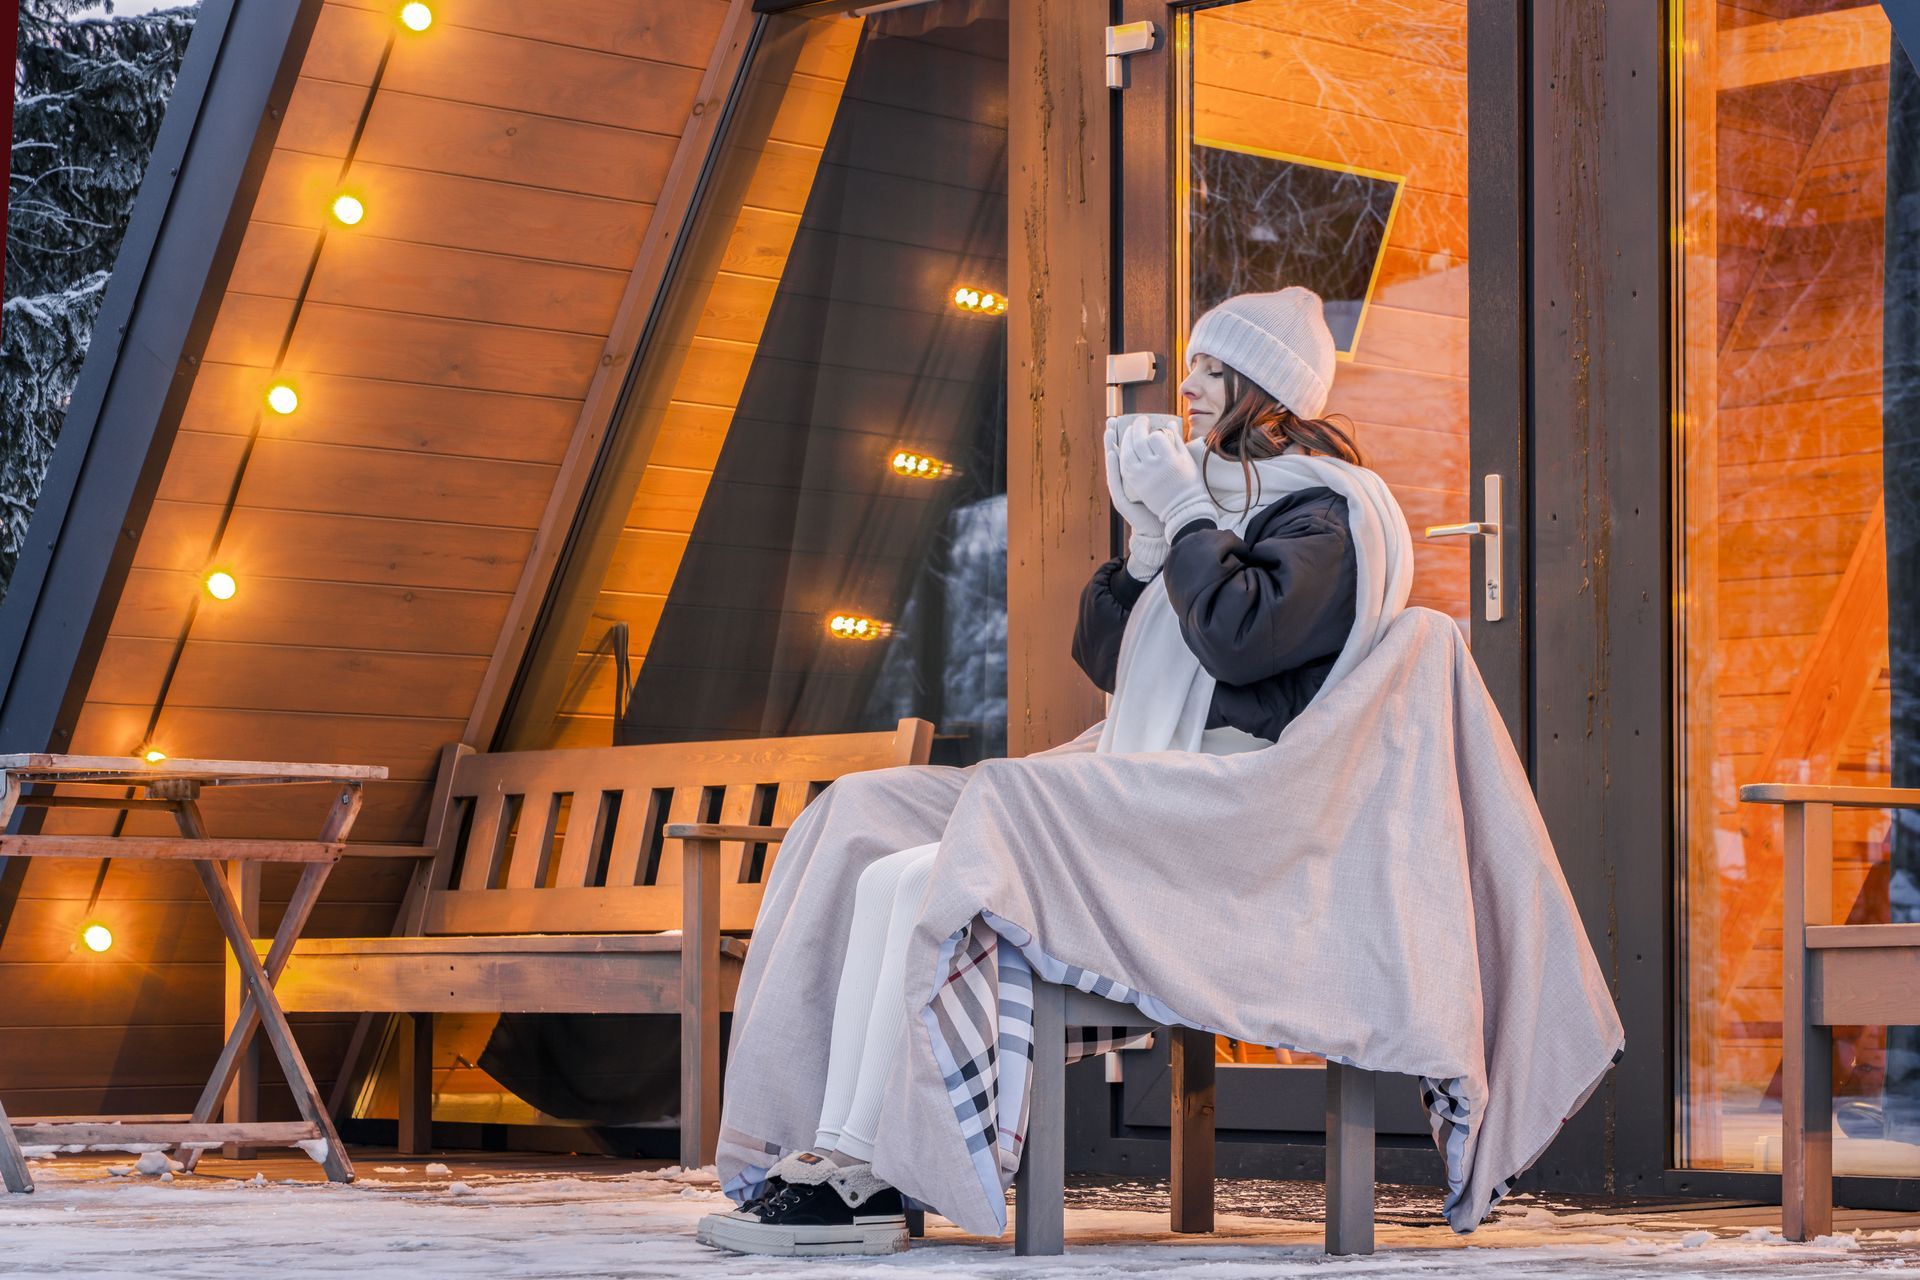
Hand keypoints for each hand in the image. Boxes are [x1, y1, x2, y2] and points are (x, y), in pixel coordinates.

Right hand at [1103, 416, 1162, 538]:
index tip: (1123, 419)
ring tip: (1109, 431)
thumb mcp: (1168, 474)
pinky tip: (1112, 453)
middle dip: (1114, 436)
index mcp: (1138, 474)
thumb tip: (1170, 432)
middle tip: (1112, 419)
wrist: (1169, 527)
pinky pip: (1116, 481)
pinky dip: (1113, 467)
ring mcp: (1125, 491)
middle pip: (1118, 455)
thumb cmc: (1171, 501)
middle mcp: (1129, 481)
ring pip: (1114, 466)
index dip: (1123, 435)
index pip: (1128, 451)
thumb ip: (1166, 456)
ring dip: (1109, 447)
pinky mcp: (1124, 500)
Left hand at [1117, 416, 1210, 533]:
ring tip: (1130, 430)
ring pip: (1128, 451)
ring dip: (1126, 437)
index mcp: (1169, 460)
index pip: (1156, 437)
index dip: (1155, 431)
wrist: (1182, 509)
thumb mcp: (1187, 460)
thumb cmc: (1189, 483)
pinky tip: (1125, 446)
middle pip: (1139, 441)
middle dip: (1139, 426)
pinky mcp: (1135, 483)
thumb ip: (1176, 440)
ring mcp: (1142, 475)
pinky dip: (1122, 452)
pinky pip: (1124, 464)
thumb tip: (1169, 423)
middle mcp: (1153, 467)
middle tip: (1141, 420)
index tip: (1157, 429)